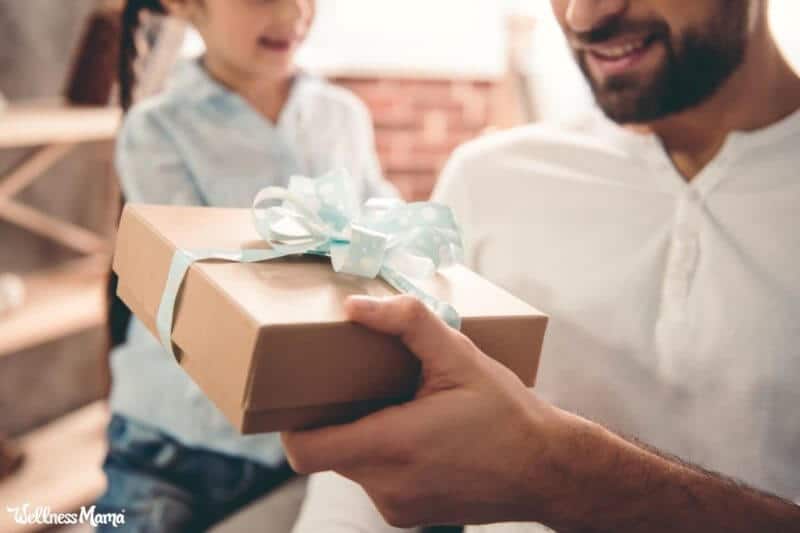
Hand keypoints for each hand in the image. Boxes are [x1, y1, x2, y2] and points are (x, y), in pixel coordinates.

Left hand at [281, 295, 576, 527]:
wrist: (547, 470)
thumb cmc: (505, 412)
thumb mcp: (460, 356)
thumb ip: (408, 324)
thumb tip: (354, 306)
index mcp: (391, 446)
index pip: (304, 450)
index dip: (291, 423)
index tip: (302, 396)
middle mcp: (386, 485)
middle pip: (327, 453)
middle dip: (334, 419)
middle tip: (356, 385)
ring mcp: (397, 507)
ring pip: (352, 467)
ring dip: (362, 436)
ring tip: (396, 406)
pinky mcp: (409, 515)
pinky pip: (376, 482)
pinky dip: (383, 457)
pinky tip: (416, 434)